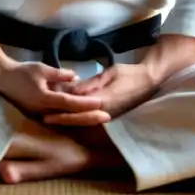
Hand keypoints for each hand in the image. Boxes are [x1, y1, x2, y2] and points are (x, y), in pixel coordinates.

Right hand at [0, 61, 108, 119]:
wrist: (4, 81)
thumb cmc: (23, 72)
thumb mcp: (41, 68)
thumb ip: (59, 74)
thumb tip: (76, 77)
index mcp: (44, 97)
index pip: (70, 102)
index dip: (86, 103)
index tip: (101, 103)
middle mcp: (44, 110)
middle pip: (71, 115)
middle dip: (90, 117)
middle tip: (108, 117)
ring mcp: (42, 115)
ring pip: (67, 119)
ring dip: (83, 120)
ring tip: (100, 119)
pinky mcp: (41, 115)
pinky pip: (60, 119)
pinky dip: (73, 119)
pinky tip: (85, 118)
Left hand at [43, 64, 159, 125]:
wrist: (149, 81)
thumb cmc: (129, 74)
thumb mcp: (110, 73)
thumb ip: (92, 84)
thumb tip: (73, 92)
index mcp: (104, 101)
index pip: (79, 111)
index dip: (62, 114)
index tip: (47, 116)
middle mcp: (105, 112)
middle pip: (79, 120)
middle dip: (62, 120)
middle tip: (44, 120)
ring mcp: (109, 115)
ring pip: (85, 121)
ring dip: (69, 120)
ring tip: (51, 118)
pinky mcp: (111, 114)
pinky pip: (91, 118)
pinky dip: (79, 118)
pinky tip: (68, 116)